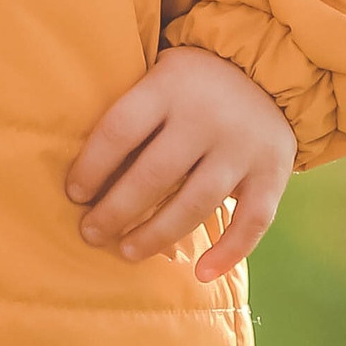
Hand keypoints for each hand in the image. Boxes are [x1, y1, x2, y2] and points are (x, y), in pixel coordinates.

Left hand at [64, 44, 296, 282]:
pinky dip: (229, 252)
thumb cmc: (193, 83)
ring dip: (157, 235)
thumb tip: (83, 171)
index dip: (91, 167)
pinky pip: (252, 221)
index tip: (73, 194)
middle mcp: (206, 116)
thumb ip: (134, 112)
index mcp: (170, 86)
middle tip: (90, 233)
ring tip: (127, 252)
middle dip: (115, 210)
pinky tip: (201, 274)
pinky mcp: (272, 173)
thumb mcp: (160, 75)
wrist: (268, 72)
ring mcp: (242, 146)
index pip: (120, 130)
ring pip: (195, 203)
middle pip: (154, 174)